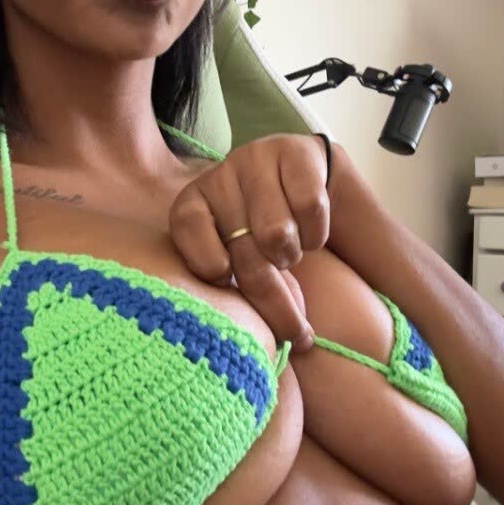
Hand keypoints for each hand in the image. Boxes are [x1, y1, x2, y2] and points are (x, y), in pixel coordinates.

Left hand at [168, 132, 332, 352]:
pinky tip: (312, 234)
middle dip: (273, 299)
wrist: (306, 186)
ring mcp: (256, 160)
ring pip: (278, 233)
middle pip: (243, 250)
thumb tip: (232, 351)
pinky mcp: (296, 153)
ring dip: (291, 256)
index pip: (187, 229)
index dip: (208, 260)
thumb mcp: (235, 262)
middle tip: (294, 330)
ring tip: (290, 257)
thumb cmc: (260, 238)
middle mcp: (219, 177)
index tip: (226, 279)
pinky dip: (316, 233)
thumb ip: (227, 290)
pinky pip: (310, 207)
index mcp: (192, 204)